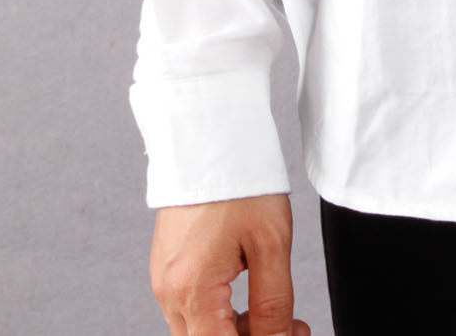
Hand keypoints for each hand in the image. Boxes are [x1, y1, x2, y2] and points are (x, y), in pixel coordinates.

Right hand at [149, 191, 309, 335]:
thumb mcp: (271, 243)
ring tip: (277, 310)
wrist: (210, 138)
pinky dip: (219, 313)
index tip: (290, 334)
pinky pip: (191, 308)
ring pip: (198, 330)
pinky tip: (248, 297)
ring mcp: (164, 280)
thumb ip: (273, 303)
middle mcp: (169, 291)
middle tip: (292, 325)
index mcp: (192, 289)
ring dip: (235, 331)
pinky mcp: (167, 267)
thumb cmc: (241, 183)